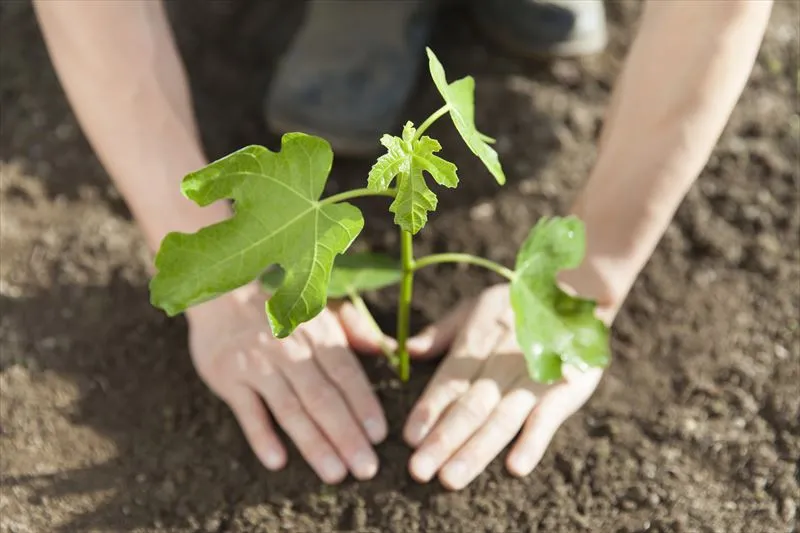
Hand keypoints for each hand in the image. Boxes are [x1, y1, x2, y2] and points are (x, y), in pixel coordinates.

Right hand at [186, 282, 389, 483]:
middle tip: (365, 469)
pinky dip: (261, 436)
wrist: (223, 294)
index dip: (364, 405)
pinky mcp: (228, 376)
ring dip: (313, 444)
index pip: (346, 374)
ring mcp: (258, 364)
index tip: (379, 437)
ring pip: (290, 409)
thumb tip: (388, 348)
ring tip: (335, 474)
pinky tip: (277, 462)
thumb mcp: (321, 310)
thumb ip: (355, 330)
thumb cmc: (282, 309)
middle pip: (323, 398)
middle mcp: (290, 350)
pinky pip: (247, 410)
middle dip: (346, 436)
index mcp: (318, 334)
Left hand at [402, 284, 609, 489]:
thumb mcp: (476, 307)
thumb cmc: (517, 305)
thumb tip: (407, 350)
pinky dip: (533, 442)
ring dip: (477, 450)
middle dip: (444, 439)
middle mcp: (502, 362)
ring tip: (451, 478)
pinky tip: (516, 467)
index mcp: (477, 341)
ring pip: (501, 419)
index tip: (409, 438)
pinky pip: (548, 418)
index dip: (429, 409)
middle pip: (470, 406)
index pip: (449, 381)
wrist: (579, 294)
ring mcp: (535, 378)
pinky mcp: (566, 389)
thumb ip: (442, 332)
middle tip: (419, 470)